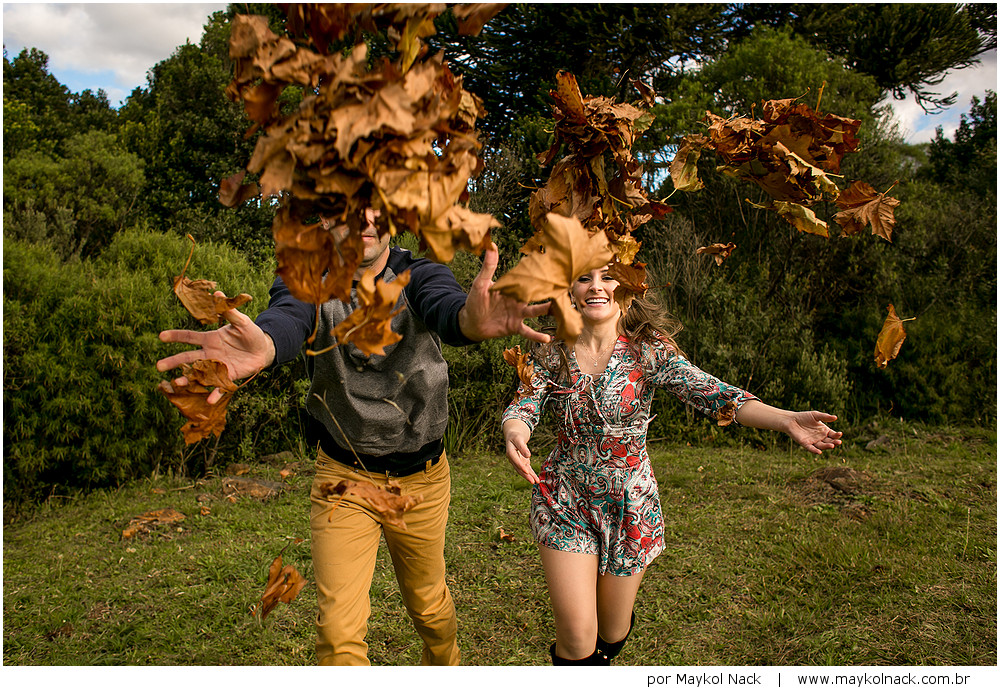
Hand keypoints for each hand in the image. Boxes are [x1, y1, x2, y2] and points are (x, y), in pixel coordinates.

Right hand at [157, 295, 274, 404]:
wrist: (263, 349)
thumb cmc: (250, 333)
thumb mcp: (241, 322)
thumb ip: (228, 312)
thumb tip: (217, 294)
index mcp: (210, 339)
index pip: (189, 337)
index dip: (176, 336)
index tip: (161, 336)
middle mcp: (210, 353)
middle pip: (188, 357)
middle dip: (173, 361)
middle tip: (158, 366)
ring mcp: (217, 366)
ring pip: (198, 373)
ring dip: (187, 378)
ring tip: (176, 383)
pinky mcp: (227, 377)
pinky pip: (219, 386)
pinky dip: (214, 393)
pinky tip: (209, 400)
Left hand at [458, 242, 551, 343]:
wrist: (471, 321)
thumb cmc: (475, 300)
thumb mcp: (481, 283)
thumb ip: (488, 267)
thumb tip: (491, 246)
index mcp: (512, 288)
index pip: (527, 280)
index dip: (539, 275)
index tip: (553, 268)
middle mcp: (518, 300)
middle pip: (536, 295)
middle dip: (549, 291)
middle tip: (565, 287)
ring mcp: (518, 314)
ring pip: (536, 311)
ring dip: (547, 311)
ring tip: (560, 310)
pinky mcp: (515, 327)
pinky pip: (528, 331)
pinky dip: (537, 336)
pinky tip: (547, 339)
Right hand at [503, 421, 538, 483]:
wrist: (513, 437)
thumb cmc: (516, 437)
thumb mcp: (518, 439)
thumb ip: (523, 447)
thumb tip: (528, 455)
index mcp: (510, 453)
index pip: (516, 460)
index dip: (521, 466)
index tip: (527, 471)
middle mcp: (513, 459)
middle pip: (519, 468)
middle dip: (526, 475)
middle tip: (532, 481)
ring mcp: (517, 462)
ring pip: (523, 471)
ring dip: (529, 476)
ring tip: (536, 482)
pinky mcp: (522, 462)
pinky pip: (527, 469)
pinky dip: (531, 474)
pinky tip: (536, 479)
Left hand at [786, 411, 842, 454]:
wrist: (791, 420)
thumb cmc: (804, 417)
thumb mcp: (815, 415)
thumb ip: (825, 417)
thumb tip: (835, 417)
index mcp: (824, 431)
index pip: (833, 435)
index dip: (837, 435)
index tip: (840, 434)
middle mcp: (820, 437)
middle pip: (829, 441)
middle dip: (834, 442)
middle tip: (838, 442)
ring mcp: (813, 441)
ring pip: (822, 446)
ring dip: (827, 446)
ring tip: (832, 446)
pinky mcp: (805, 444)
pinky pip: (811, 448)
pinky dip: (815, 451)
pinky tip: (819, 452)